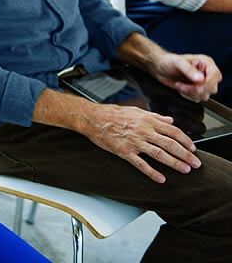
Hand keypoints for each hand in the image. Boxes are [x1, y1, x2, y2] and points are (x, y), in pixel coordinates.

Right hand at [83, 103, 200, 182]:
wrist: (93, 118)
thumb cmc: (113, 113)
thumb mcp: (136, 110)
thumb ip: (154, 116)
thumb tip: (169, 120)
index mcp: (147, 120)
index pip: (172, 131)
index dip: (185, 140)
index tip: (193, 148)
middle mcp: (143, 131)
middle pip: (170, 144)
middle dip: (185, 155)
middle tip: (195, 163)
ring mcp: (134, 142)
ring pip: (159, 154)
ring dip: (174, 163)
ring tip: (185, 170)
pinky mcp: (124, 152)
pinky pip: (141, 164)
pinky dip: (152, 172)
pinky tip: (161, 179)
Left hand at [151, 52, 220, 101]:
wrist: (159, 68)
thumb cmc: (167, 61)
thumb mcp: (177, 62)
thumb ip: (189, 70)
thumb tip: (201, 79)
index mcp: (206, 63)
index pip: (215, 75)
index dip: (207, 83)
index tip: (197, 85)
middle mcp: (206, 73)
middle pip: (212, 88)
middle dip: (196, 89)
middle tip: (183, 85)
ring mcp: (202, 82)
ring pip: (205, 95)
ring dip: (191, 93)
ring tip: (180, 85)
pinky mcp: (196, 90)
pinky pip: (197, 98)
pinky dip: (188, 96)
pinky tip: (181, 88)